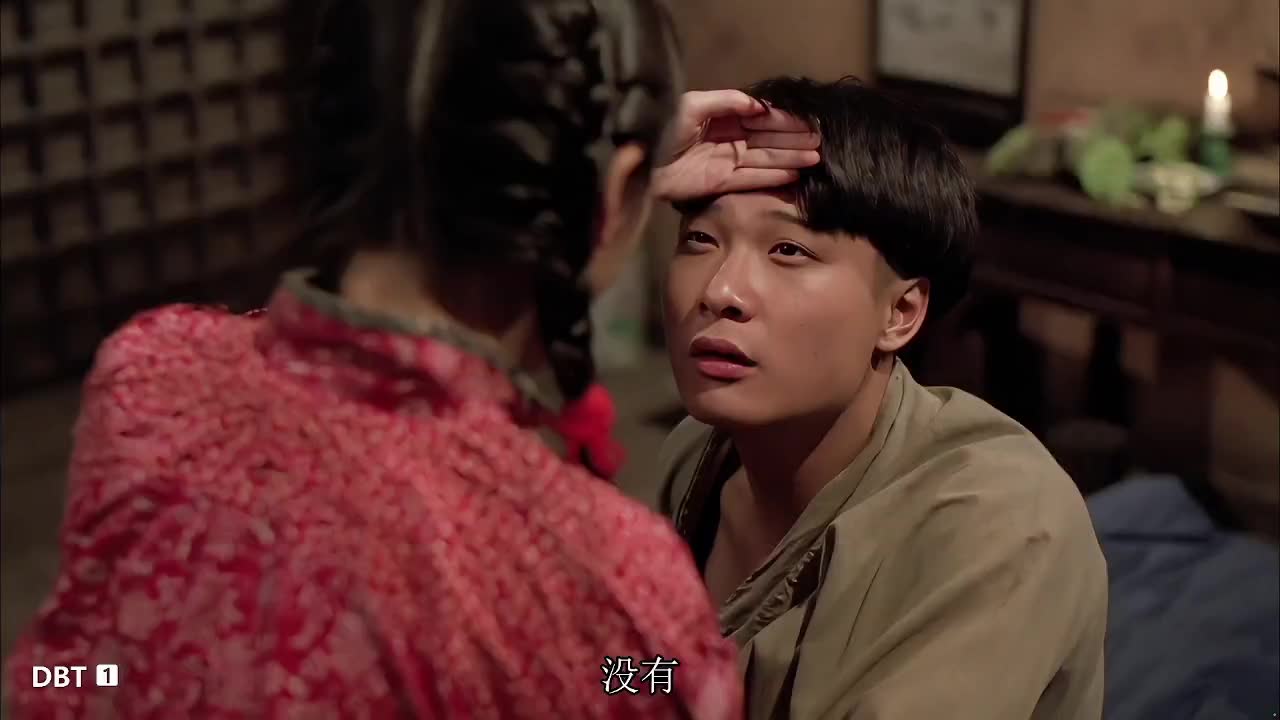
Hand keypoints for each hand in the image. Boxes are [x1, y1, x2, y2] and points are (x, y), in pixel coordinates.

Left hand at [653, 90, 819, 202]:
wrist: (640, 161)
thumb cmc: (662, 129)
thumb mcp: (691, 106)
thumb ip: (725, 102)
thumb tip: (757, 104)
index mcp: (721, 118)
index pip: (759, 118)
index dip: (781, 119)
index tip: (804, 121)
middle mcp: (728, 139)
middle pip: (766, 139)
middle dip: (792, 139)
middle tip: (818, 141)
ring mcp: (726, 162)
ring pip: (764, 159)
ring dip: (790, 158)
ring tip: (815, 157)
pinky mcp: (721, 183)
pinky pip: (753, 179)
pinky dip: (773, 177)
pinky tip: (794, 174)